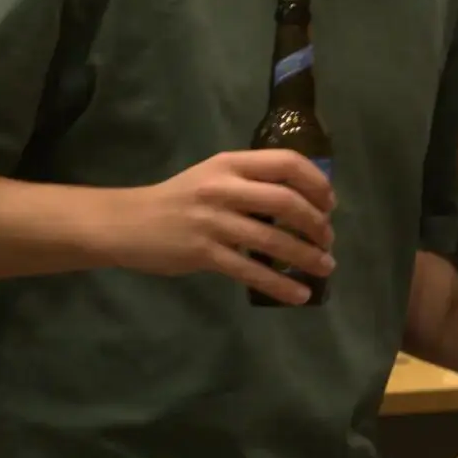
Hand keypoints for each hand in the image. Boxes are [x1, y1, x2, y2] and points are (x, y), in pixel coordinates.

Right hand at [112, 150, 336, 305]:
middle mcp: (224, 188)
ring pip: (272, 239)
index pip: (287, 163)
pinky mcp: (203, 253)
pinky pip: (250, 271)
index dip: (317, 183)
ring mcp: (213, 221)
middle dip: (316, 223)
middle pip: (286, 202)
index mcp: (231, 163)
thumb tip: (304, 201)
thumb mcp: (215, 175)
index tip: (330, 203)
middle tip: (328, 239)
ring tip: (325, 266)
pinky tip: (298, 294)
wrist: (127, 223)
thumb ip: (252, 181)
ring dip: (306, 255)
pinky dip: (279, 283)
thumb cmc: (180, 198)